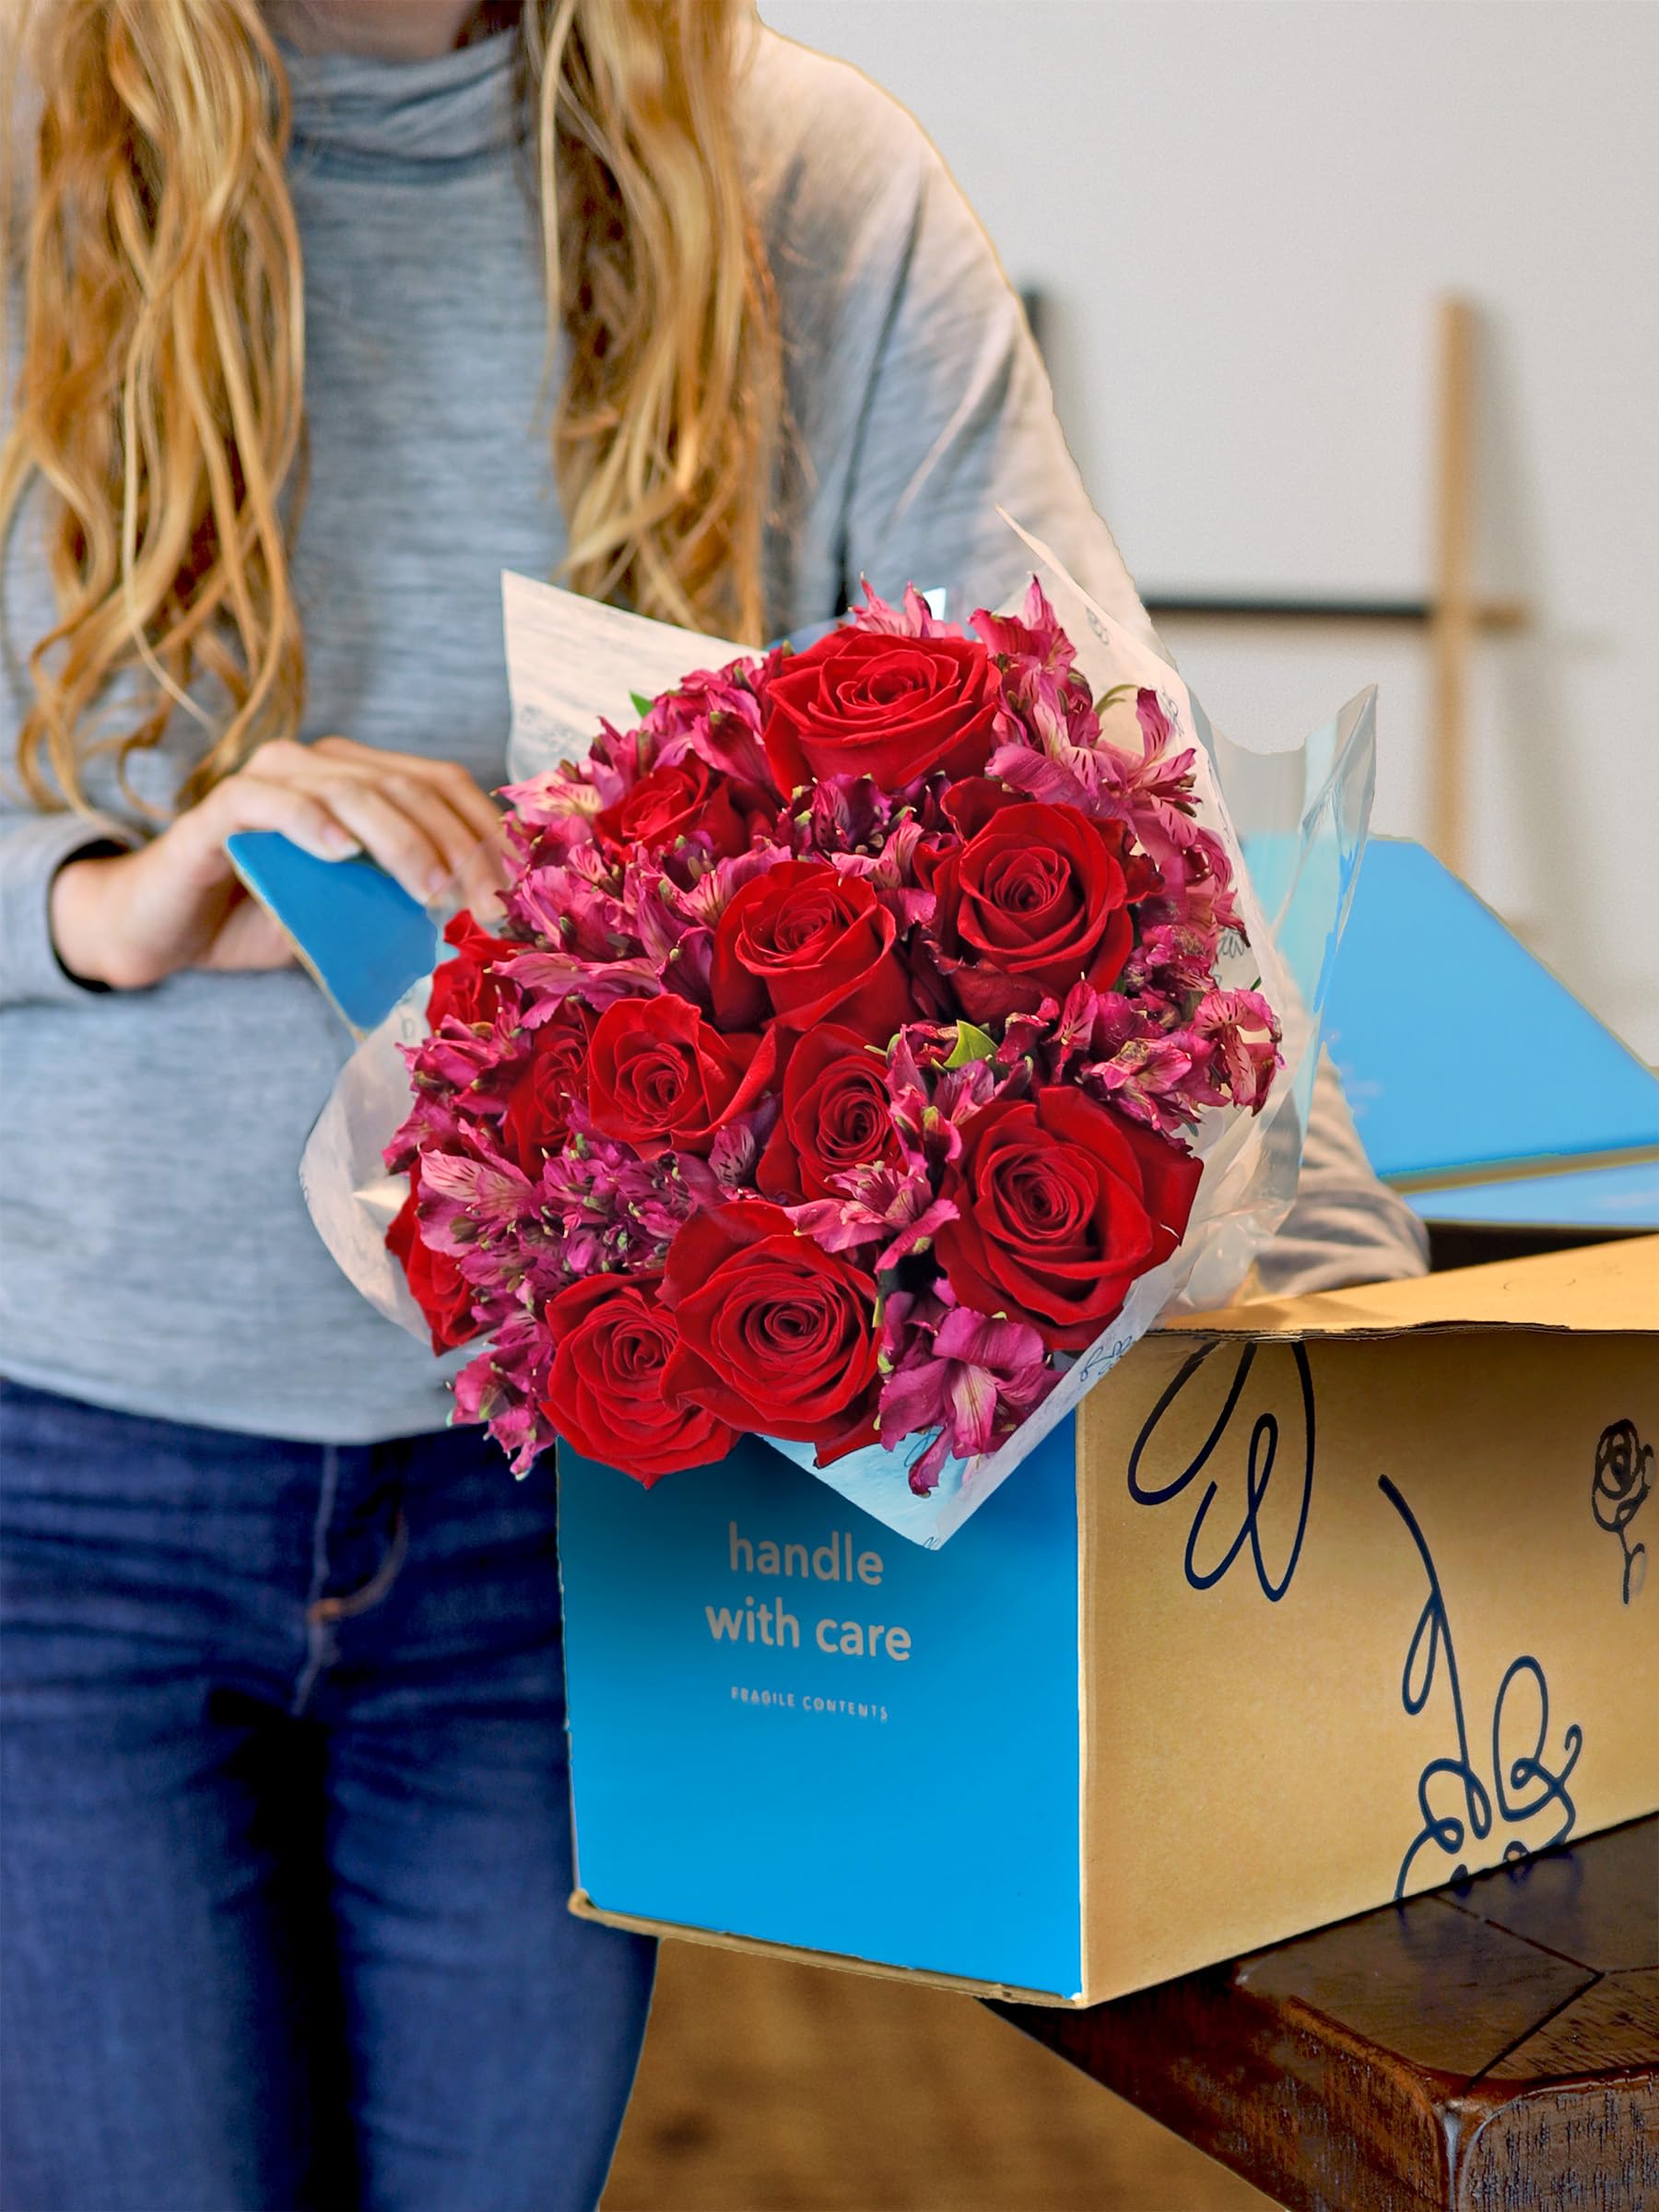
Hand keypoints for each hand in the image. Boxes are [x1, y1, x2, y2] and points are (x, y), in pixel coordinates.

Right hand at [49, 736, 501, 990]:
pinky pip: (267, 802)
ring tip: (431, 888)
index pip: (443, 785)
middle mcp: (321, 764)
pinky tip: (338, 851)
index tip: (520, 892)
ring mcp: (270, 779)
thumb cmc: (271, 918)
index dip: (487, 832)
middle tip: (486, 906)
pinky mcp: (218, 810)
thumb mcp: (357, 912)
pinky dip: (307, 821)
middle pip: (409, 786)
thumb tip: (487, 928)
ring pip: (351, 788)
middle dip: (458, 846)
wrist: (170, 930)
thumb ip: (409, 903)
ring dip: (400, 839)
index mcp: (362, 777)